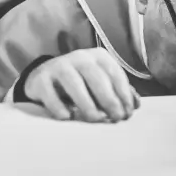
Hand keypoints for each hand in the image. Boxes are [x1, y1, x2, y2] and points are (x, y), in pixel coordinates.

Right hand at [23, 48, 139, 122]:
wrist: (44, 77)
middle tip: (116, 118)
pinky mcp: (40, 79)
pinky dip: (59, 106)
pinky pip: (50, 93)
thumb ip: (118, 92)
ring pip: (73, 83)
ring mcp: (58, 66)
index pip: (115, 74)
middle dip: (109, 99)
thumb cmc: (81, 83)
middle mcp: (79, 57)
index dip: (123, 95)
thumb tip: (135, 105)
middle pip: (96, 77)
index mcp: (98, 57)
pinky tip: (68, 117)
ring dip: (86, 103)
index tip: (127, 114)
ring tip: (95, 119)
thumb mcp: (100, 84)